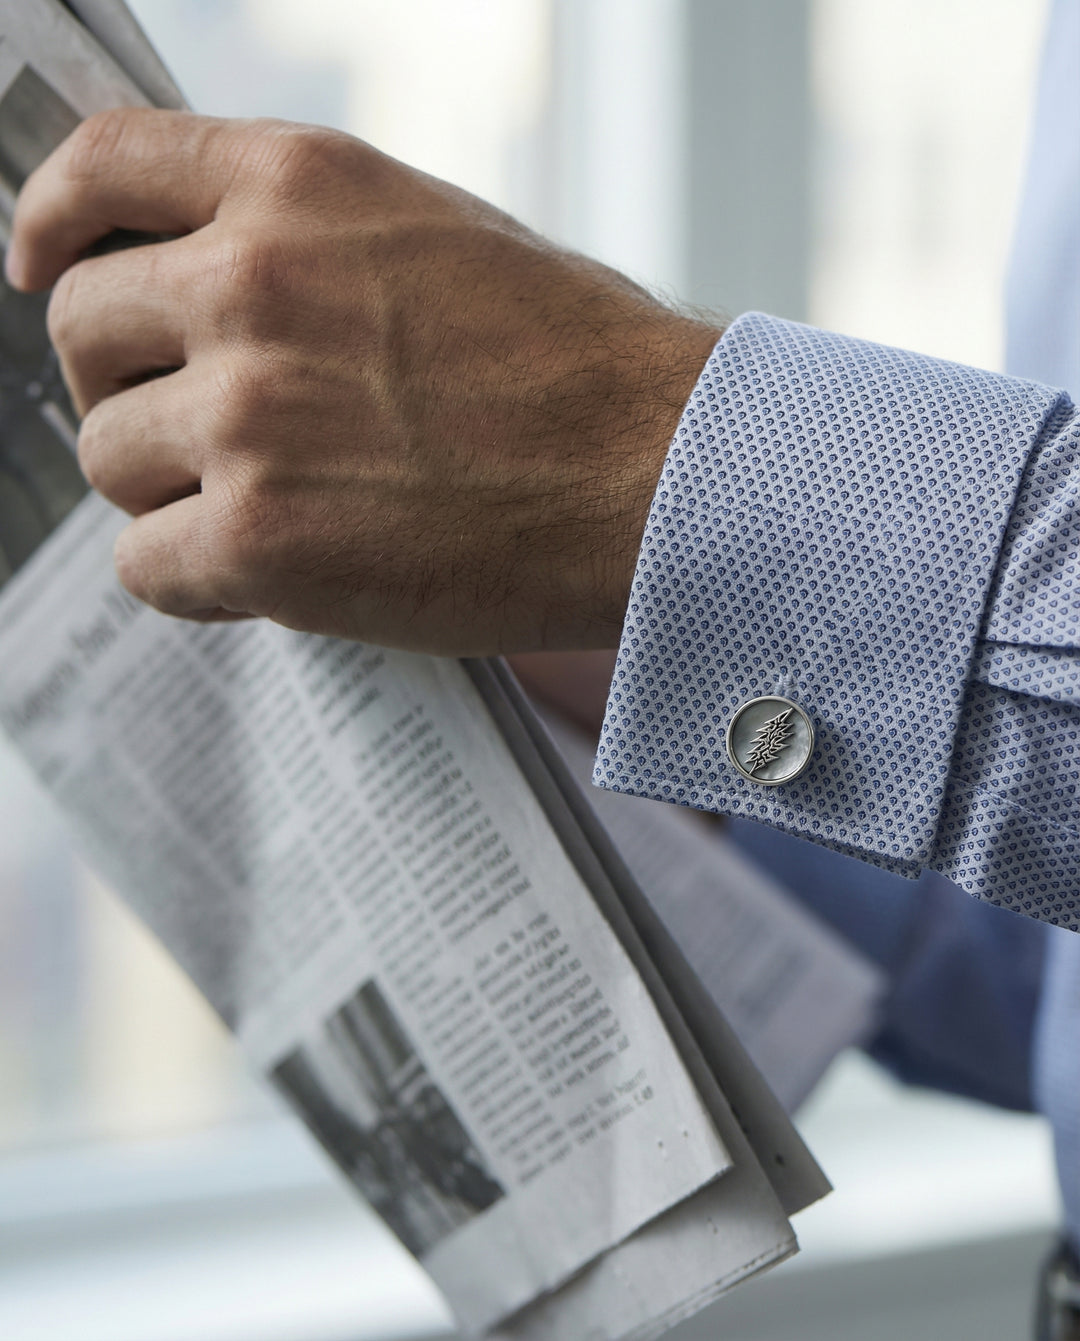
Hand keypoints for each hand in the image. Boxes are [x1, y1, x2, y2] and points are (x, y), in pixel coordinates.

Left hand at [8, 110, 721, 653]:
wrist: (657, 469)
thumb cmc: (575, 365)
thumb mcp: (431, 237)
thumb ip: (304, 244)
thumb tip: (203, 288)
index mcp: (295, 186)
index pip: (102, 169)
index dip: (51, 224)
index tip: (38, 268)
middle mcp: (251, 282)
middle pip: (84, 332)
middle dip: (125, 388)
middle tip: (191, 437)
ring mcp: (247, 413)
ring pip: (111, 461)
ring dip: (172, 493)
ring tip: (273, 510)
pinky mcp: (260, 538)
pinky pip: (145, 564)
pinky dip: (194, 578)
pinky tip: (270, 573)